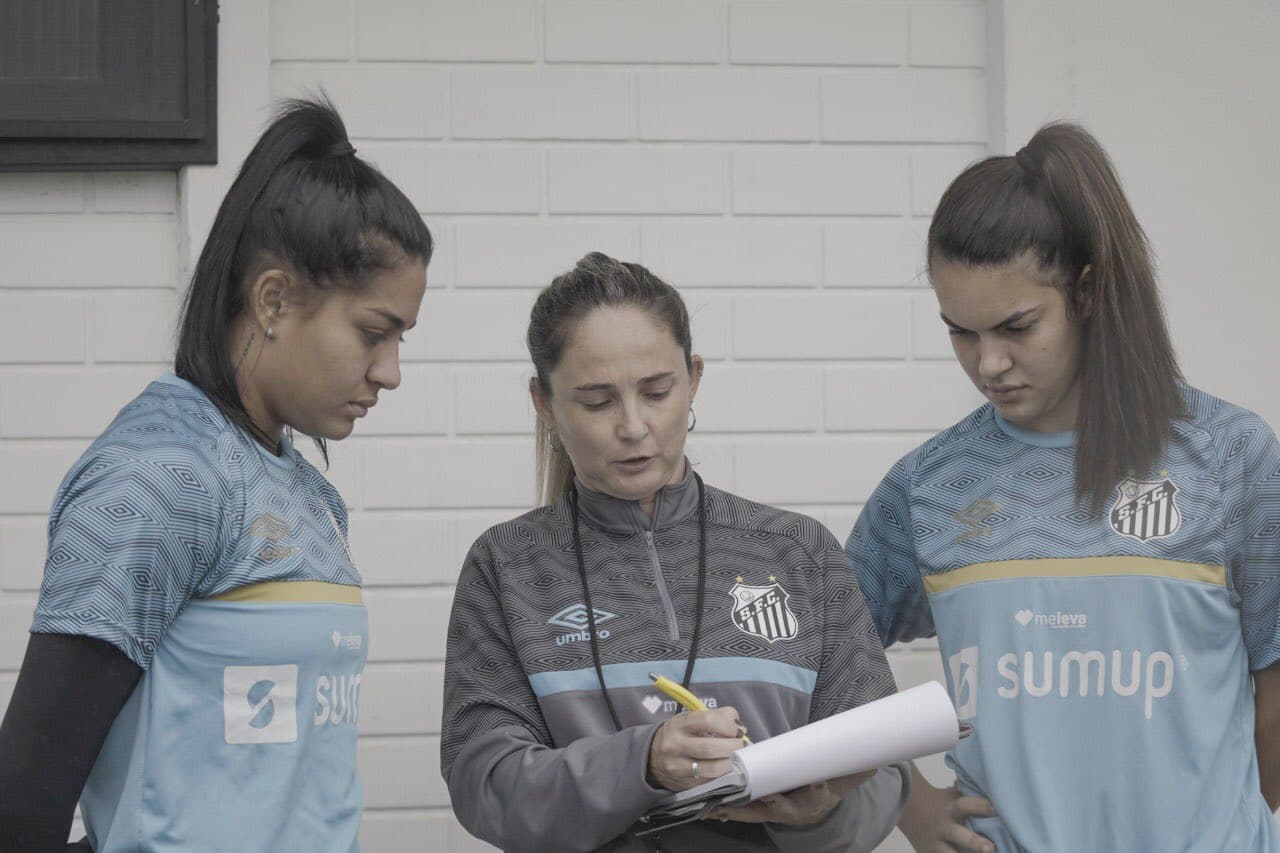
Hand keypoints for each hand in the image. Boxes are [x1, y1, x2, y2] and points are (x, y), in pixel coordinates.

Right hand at [647, 706, 747, 791]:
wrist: (652, 757)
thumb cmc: (679, 735)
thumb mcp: (691, 719)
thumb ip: (716, 716)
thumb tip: (738, 724)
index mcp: (679, 725)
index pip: (708, 721)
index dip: (728, 725)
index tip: (738, 730)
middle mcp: (675, 745)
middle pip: (711, 748)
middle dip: (733, 747)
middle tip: (740, 745)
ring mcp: (678, 767)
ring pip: (711, 769)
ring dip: (730, 763)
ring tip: (736, 758)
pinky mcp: (684, 784)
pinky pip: (709, 781)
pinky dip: (722, 775)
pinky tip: (726, 769)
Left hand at [707, 770, 874, 825]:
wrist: (814, 810)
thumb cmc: (825, 791)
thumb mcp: (841, 783)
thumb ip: (854, 772)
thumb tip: (875, 762)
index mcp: (812, 801)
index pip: (813, 796)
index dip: (813, 790)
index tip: (813, 783)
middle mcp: (790, 810)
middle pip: (778, 808)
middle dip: (766, 804)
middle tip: (758, 798)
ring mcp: (772, 812)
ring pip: (754, 812)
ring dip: (736, 809)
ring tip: (719, 807)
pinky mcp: (758, 811)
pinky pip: (741, 811)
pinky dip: (727, 810)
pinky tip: (711, 809)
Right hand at [899, 776, 996, 852]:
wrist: (907, 808)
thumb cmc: (940, 802)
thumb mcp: (953, 796)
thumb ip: (971, 797)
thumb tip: (999, 794)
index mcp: (952, 809)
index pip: (968, 806)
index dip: (983, 807)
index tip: (999, 810)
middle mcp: (945, 827)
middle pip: (960, 836)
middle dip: (975, 843)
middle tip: (991, 848)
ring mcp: (936, 844)